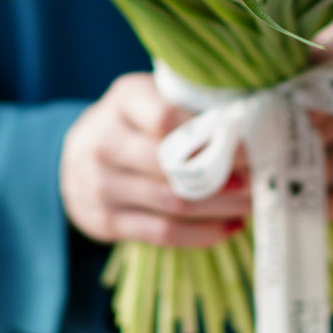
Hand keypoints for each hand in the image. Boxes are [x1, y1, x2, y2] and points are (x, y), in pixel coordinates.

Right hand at [60, 72, 248, 248]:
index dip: (213, 135)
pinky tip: (229, 227)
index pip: (167, 118)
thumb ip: (187, 106)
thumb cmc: (132, 124)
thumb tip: (249, 129)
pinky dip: (202, 234)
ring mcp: (100, 185)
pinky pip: (162, 232)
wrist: (72, 161)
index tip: (249, 146)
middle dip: (224, 176)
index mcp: (123, 100)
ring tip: (251, 205)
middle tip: (260, 180)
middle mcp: (104, 141)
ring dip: (220, 207)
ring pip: (173, 203)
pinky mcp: (104, 221)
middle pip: (173, 165)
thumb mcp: (149, 98)